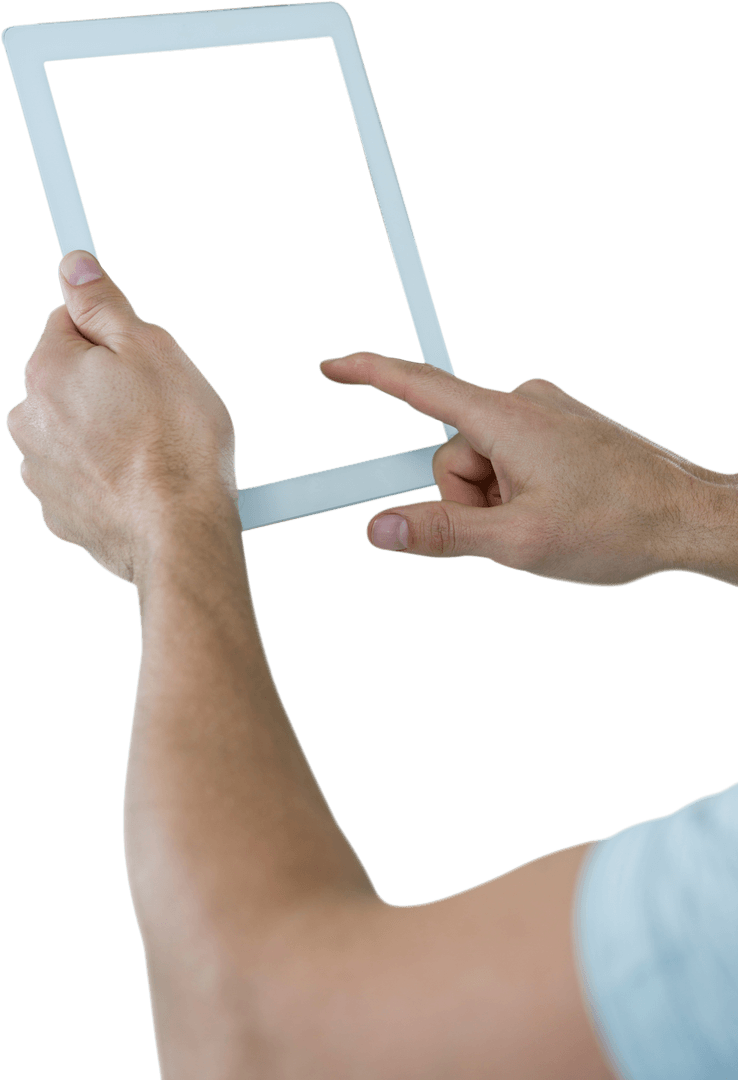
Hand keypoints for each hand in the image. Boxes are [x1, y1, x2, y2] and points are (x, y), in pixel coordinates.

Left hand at [6, 251, 238, 584]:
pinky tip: (142, 482)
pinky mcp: (60, 514)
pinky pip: (82, 478)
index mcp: (47, 372)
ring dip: (107, 434)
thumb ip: (105, 306)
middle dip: (108, 389)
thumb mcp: (153, 350)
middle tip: (156, 408)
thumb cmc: (178, 449)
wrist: (182, 535)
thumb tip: (75, 269)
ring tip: (154, 451)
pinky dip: (107, 477)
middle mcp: (31, 422)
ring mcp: (41, 473)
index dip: (112, 335)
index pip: (66, 324)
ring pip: (75, 433)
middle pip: (69, 383)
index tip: (137, 354)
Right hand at [319, 351, 718, 586]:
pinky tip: (558, 508)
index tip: (333, 366)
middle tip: (517, 527)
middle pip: (451, 453)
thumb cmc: (620, 525)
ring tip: (546, 519)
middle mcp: (525, 403)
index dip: (369, 374)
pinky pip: (511, 457)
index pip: (419, 386)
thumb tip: (381, 529)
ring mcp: (546, 414)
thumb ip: (443, 535)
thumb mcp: (520, 541)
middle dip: (469, 499)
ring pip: (482, 462)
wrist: (689, 517)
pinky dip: (518, 488)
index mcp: (508, 418)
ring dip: (497, 499)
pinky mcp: (561, 428)